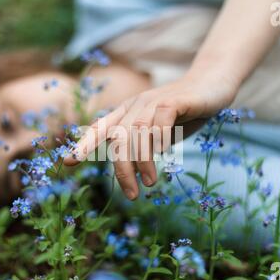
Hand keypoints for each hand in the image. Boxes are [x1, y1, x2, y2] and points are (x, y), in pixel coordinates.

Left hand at [64, 72, 238, 199]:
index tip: (68, 162)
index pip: (100, 128)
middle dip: (121, 168)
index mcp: (127, 113)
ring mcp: (154, 101)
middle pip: (118, 137)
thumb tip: (130, 173)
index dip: (84, 144)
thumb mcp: (157, 132)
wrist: (211, 85)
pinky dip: (158, 138)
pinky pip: (161, 119)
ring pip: (137, 131)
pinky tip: (164, 153)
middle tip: (131, 195)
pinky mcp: (175, 100)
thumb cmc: (182, 113)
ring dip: (141, 160)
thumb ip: (142, 146)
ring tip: (148, 183)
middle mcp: (136, 106)